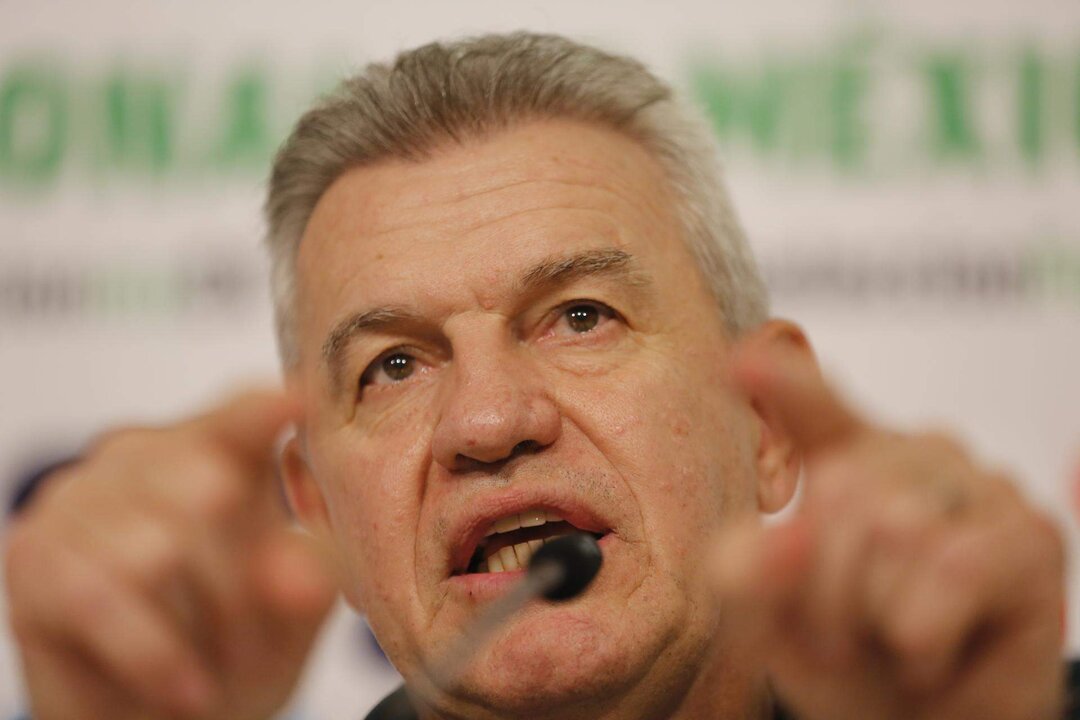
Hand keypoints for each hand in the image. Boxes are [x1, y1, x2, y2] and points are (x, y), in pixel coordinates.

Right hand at [3, 391, 336, 719]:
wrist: (159, 715)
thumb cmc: (232, 642)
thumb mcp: (289, 612)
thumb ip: (304, 580)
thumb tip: (301, 582)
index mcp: (216, 449)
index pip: (239, 419)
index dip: (261, 413)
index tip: (296, 401)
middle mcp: (141, 454)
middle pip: (209, 492)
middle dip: (247, 585)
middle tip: (259, 645)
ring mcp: (79, 496)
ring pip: (156, 551)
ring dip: (201, 629)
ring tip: (217, 673)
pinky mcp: (33, 555)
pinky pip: (100, 600)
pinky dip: (154, 655)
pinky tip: (187, 689)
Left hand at [712, 337, 1066, 719]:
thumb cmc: (851, 660)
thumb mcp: (772, 621)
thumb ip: (747, 575)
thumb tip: (783, 537)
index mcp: (848, 460)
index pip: (816, 408)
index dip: (785, 383)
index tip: (744, 357)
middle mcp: (916, 455)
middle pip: (841, 493)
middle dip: (824, 592)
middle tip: (845, 637)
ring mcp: (981, 485)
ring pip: (895, 529)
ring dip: (874, 619)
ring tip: (893, 643)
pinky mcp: (1031, 535)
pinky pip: (952, 568)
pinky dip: (923, 634)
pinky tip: (931, 652)